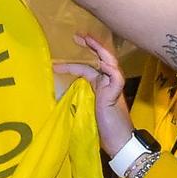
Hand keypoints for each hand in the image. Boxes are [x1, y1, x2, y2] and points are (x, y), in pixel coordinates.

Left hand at [52, 34, 134, 150]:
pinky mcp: (117, 94)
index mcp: (102, 87)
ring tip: (86, 39)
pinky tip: (102, 63)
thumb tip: (63, 94)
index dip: (75, 63)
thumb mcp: (87, 110)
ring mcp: (114, 87)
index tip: (58, 63)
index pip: (90, 68)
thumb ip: (80, 99)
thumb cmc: (104, 129)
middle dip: (91, 45)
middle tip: (77, 35)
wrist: (119, 142)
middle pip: (102, 58)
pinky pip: (116, 76)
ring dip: (99, 49)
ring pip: (110, 62)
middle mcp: (108, 83)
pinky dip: (109, 68)